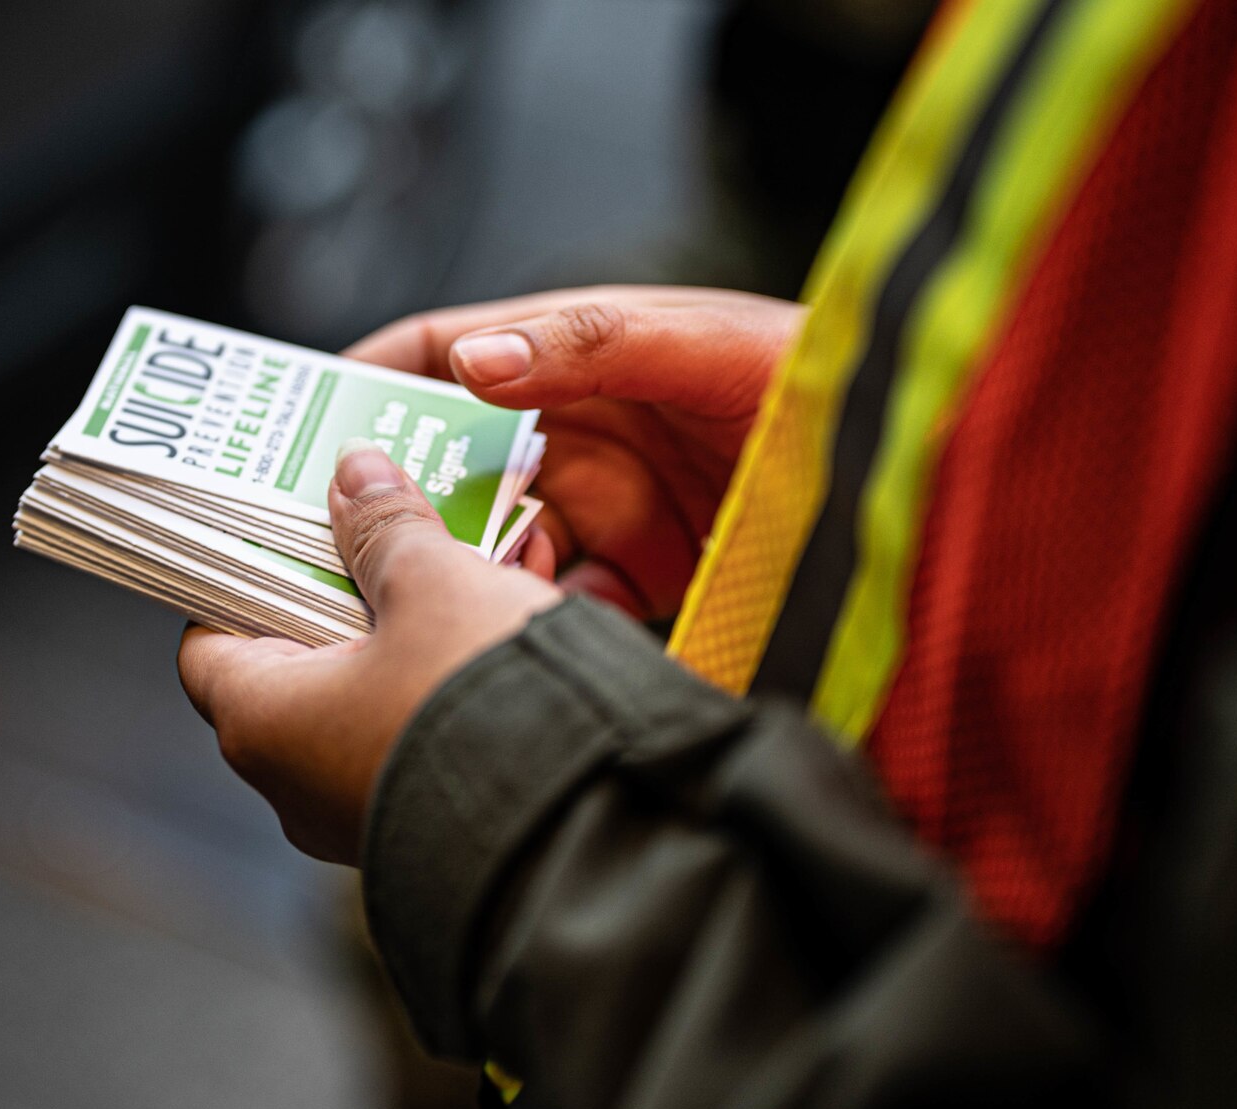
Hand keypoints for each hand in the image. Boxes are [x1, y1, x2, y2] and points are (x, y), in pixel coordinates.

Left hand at [178, 442, 563, 864]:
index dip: (246, 578)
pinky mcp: (434, 826)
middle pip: (304, 659)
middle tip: (398, 527)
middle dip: (358, 584)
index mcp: (264, 723)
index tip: (294, 530)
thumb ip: (388, 528)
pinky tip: (521, 610)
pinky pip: (429, 729)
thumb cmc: (485, 713)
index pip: (210, 643)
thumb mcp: (435, 587)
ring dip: (424, 620)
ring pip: (378, 690)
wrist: (595, 834)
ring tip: (485, 554)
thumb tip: (355, 475)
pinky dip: (460, 671)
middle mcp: (299, 784)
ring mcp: (365, 814)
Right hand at [347, 286, 804, 617]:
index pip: (442, 358)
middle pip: (453, 469)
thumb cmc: (833, 380)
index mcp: (577, 357)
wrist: (935, 475)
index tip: (302, 433)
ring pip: (497, 549)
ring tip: (465, 604)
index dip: (366, 386)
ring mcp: (610, 511)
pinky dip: (541, 625)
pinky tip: (542, 637)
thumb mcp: (711, 344)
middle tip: (357, 553)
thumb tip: (475, 358)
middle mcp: (581, 434)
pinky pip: (561, 608)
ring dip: (475, 578)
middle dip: (407, 510)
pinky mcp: (646, 581)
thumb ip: (594, 345)